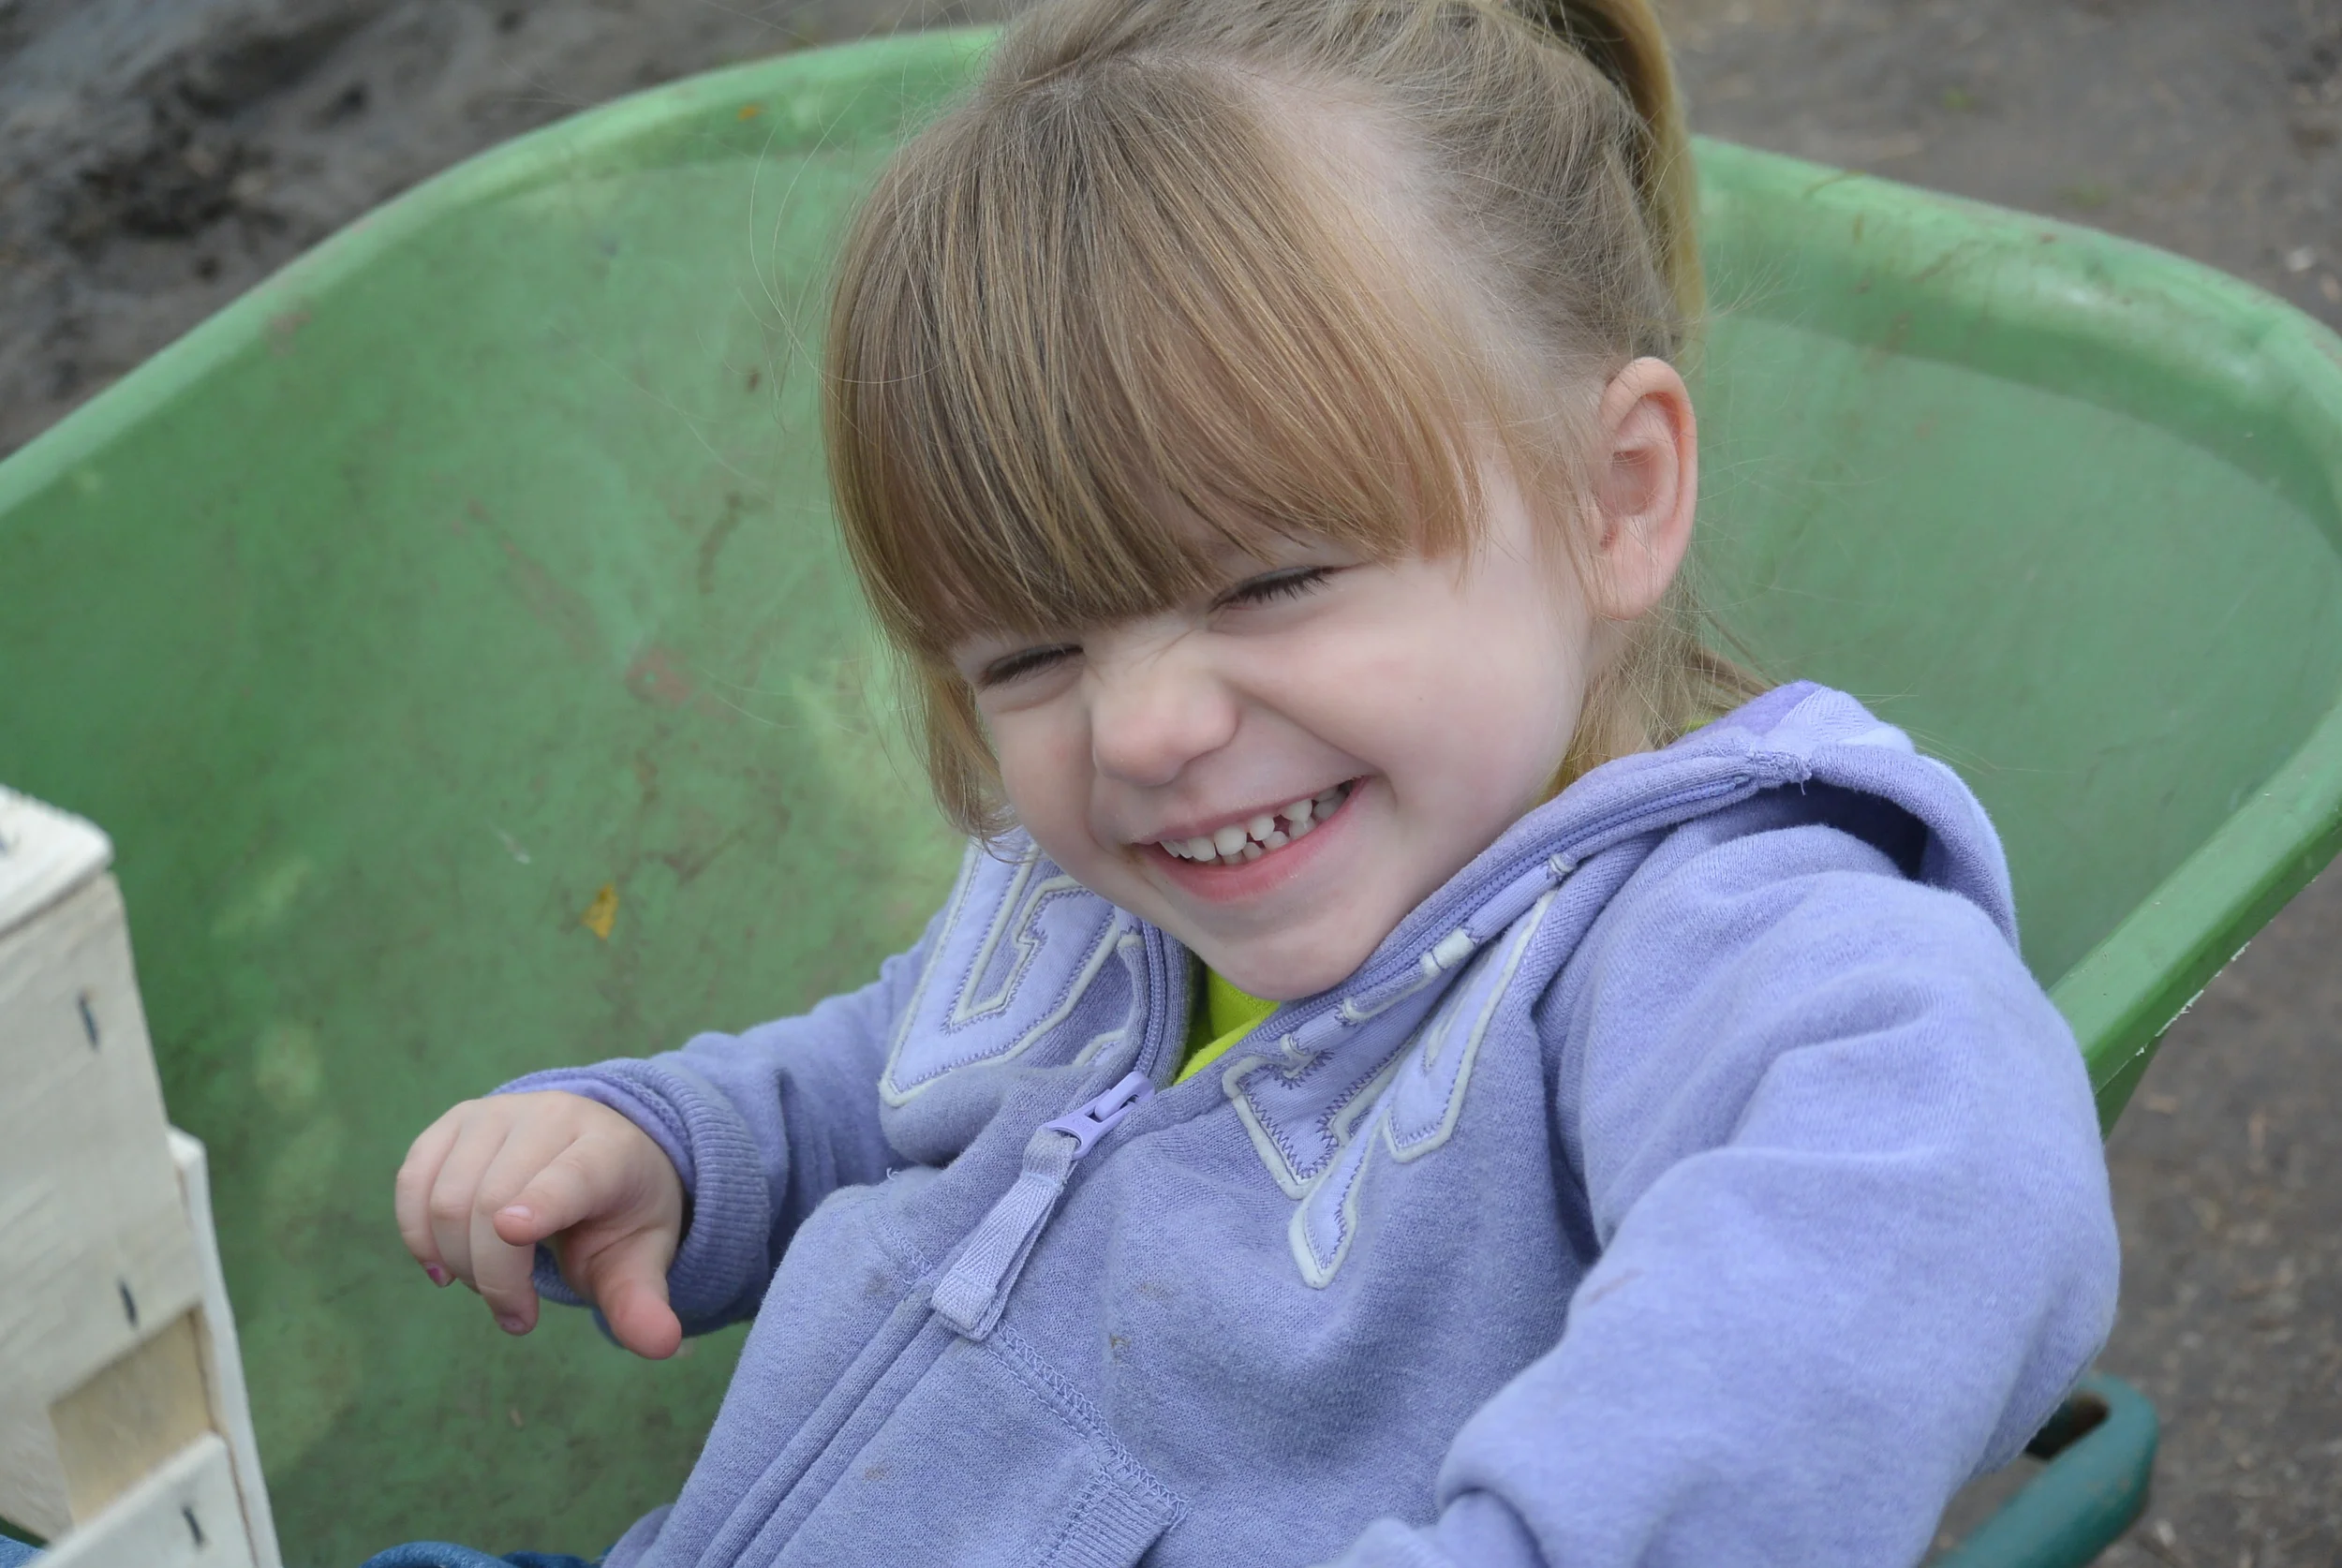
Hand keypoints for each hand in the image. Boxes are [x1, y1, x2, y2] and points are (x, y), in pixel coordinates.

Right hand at [395, 1090, 686, 1358]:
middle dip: (495, 1279)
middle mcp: (552, 1118)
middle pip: (492, 1205)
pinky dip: (418, 1237)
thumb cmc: (617, 1215)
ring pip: (445, 1198)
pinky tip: (444, 1266)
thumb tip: (661, 1346)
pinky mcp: (454, 1122)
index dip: (543, 1202)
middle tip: (517, 1315)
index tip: (514, 1231)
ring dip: (458, 1263)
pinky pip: (411, 1181)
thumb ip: (642, 1302)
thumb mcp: (639, 1258)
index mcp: (609, 1152)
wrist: (599, 1154)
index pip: (572, 1176)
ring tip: (493, 1284)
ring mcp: (497, 1113)